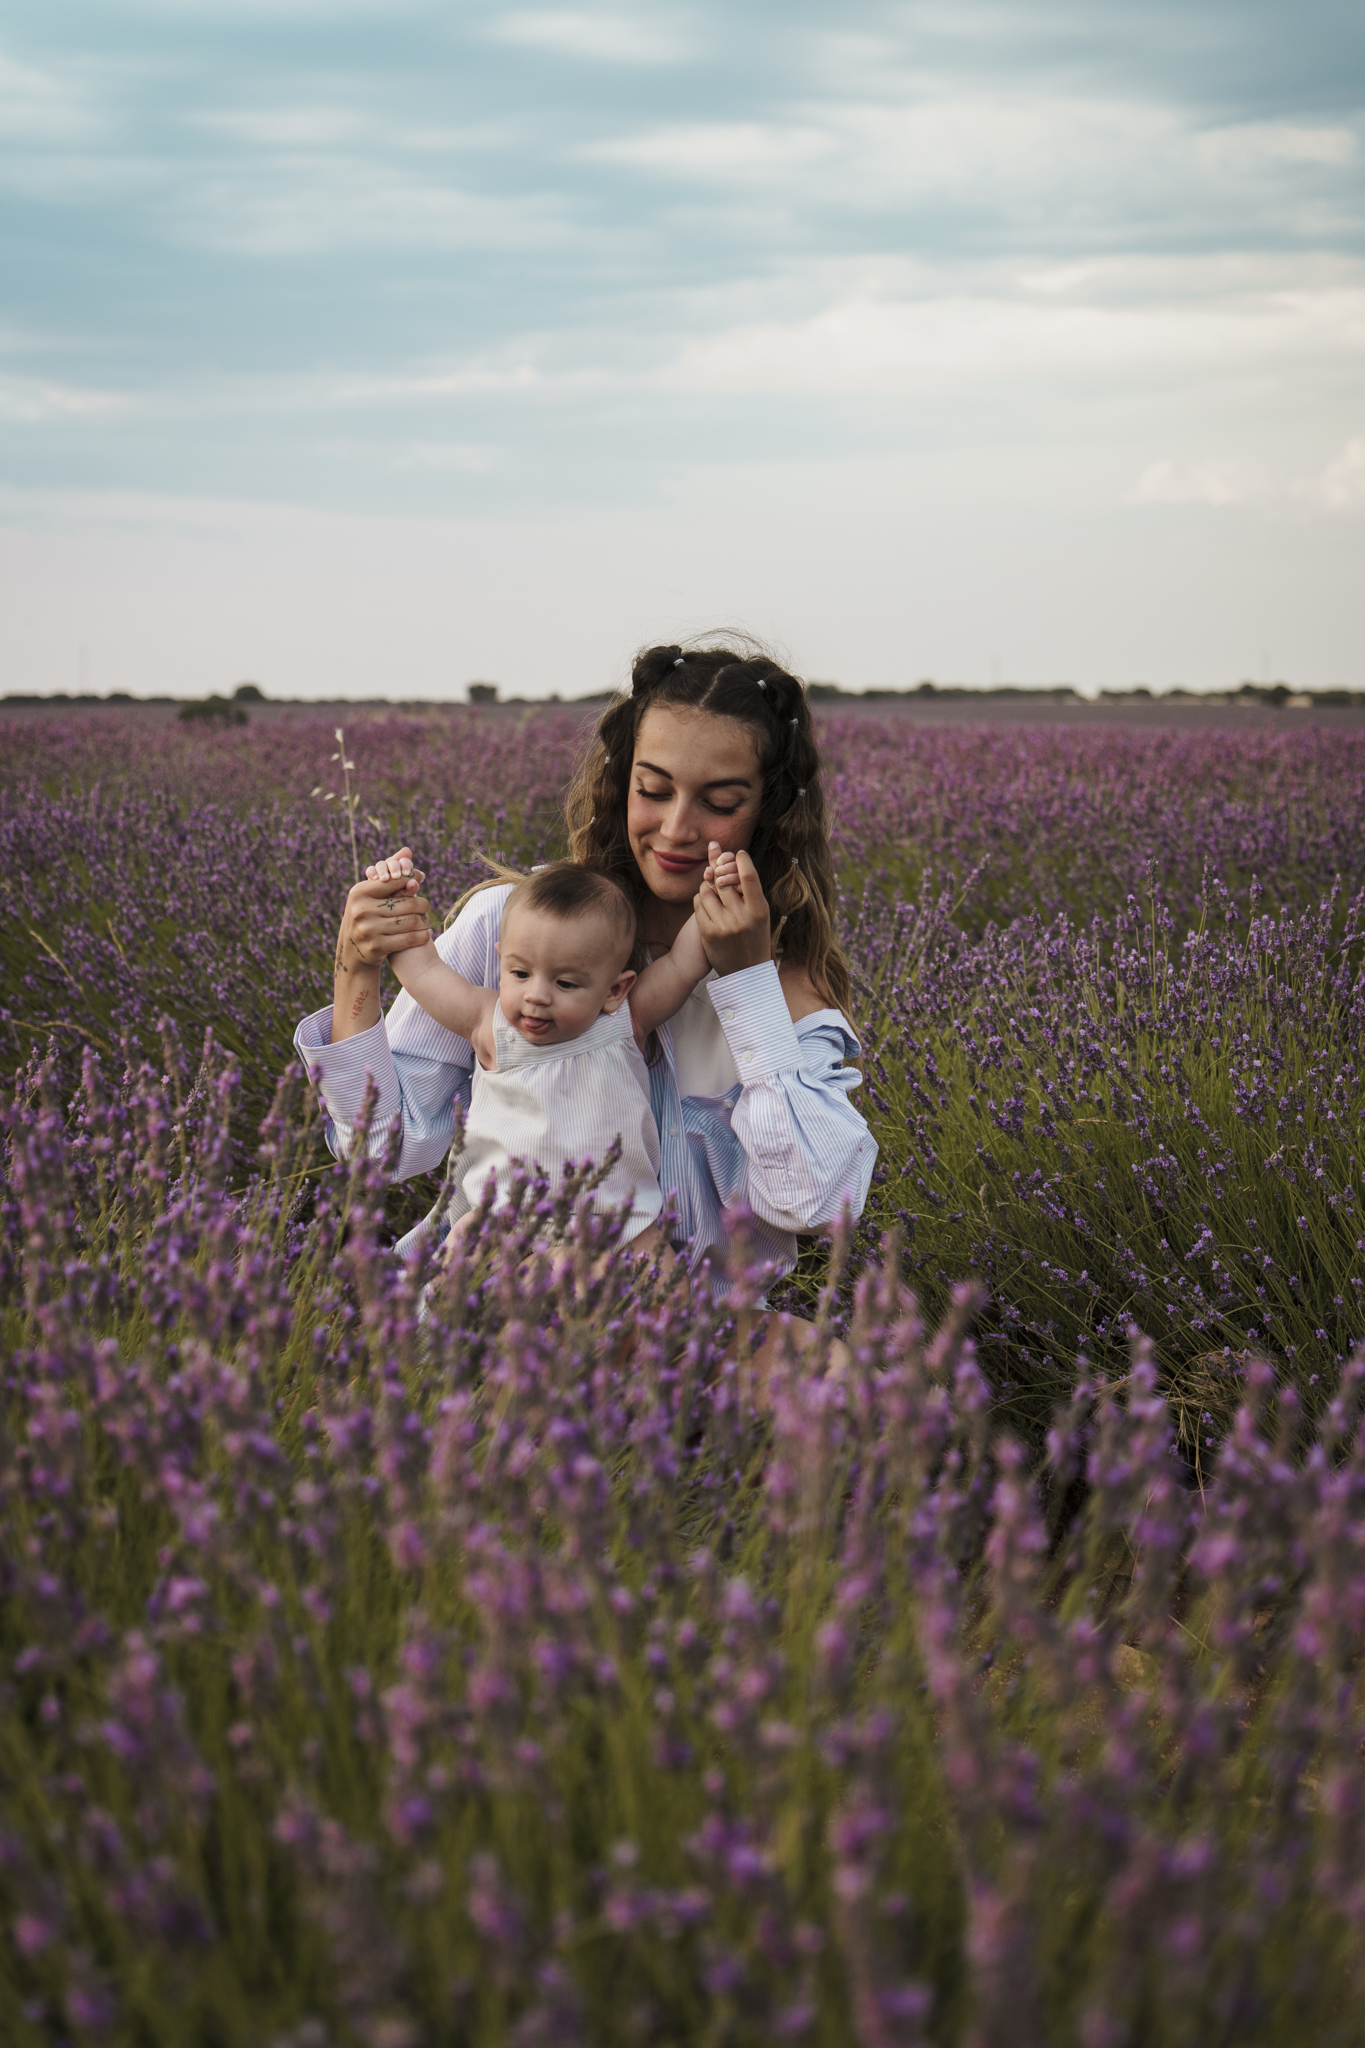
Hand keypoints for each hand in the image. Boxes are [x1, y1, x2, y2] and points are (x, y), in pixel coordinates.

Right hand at [335, 846, 432, 970]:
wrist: (353, 951)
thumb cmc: (366, 915)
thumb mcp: (371, 894)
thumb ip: (390, 871)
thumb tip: (407, 851)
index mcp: (359, 892)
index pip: (396, 881)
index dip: (411, 882)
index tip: (417, 885)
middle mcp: (361, 910)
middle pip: (407, 903)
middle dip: (422, 905)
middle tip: (426, 906)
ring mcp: (368, 930)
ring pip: (411, 922)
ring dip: (424, 921)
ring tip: (426, 920)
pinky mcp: (377, 947)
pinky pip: (409, 939)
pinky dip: (421, 936)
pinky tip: (425, 934)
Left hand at [694, 847, 770, 976]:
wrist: (745, 971)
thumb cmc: (754, 935)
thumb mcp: (759, 912)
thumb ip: (746, 886)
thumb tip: (729, 852)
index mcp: (759, 910)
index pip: (748, 875)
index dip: (740, 859)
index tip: (737, 854)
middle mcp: (741, 917)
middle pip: (723, 879)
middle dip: (720, 872)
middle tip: (721, 872)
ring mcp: (723, 925)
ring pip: (707, 889)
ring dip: (708, 886)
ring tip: (716, 892)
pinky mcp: (707, 932)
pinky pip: (698, 903)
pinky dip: (701, 899)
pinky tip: (709, 905)